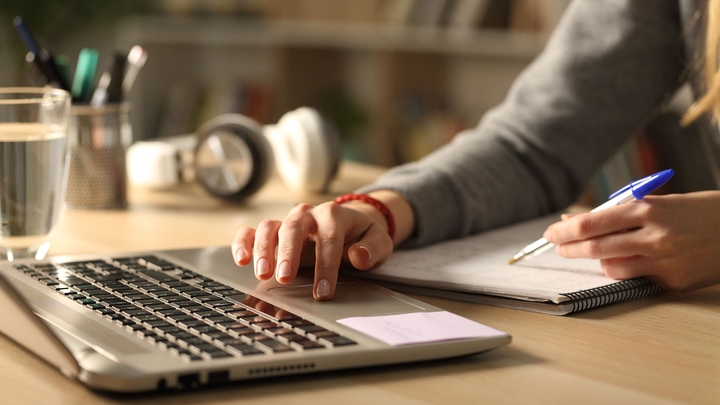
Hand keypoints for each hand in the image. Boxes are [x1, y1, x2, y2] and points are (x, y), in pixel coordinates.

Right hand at [231, 200, 394, 299]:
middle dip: (288, 253)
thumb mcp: (378, 241)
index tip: (323, 291)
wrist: (350, 225)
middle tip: (285, 278)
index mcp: (334, 215)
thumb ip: (372, 248)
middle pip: (293, 228)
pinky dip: (243, 242)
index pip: (329, 238)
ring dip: (264, 250)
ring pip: (269, 227)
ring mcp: (287, 222)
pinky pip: (252, 231)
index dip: (325, 265)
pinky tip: (241, 259)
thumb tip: (358, 256)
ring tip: (263, 273)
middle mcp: (307, 214)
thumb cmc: (362, 237)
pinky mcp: (273, 231)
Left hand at [543, 191, 719, 290]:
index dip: (565, 230)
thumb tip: (577, 219)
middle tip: (557, 246)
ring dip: (596, 261)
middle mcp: (655, 237)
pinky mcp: (674, 282)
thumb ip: (620, 212)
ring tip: (594, 251)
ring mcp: (665, 262)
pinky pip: (636, 279)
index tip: (552, 232)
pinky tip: (626, 260)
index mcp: (649, 210)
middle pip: (595, 248)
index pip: (592, 224)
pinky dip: (625, 270)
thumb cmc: (698, 211)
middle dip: (568, 248)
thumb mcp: (660, 200)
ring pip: (611, 268)